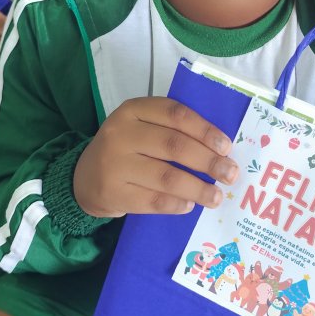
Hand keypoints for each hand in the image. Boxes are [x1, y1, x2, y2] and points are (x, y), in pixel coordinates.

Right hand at [73, 97, 237, 217]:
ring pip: (166, 177)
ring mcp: (114, 164)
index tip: (226, 146)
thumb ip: (173, 130)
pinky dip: (176, 204)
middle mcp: (121, 133)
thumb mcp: (142, 127)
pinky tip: (189, 205)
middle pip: (174, 146)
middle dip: (208, 161)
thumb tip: (220, 149)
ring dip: (197, 188)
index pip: (175, 114)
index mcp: (133, 110)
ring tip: (216, 197)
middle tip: (230, 174)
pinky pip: (152, 201)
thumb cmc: (127, 149)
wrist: (85, 178)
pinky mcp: (113, 193)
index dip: (204, 130)